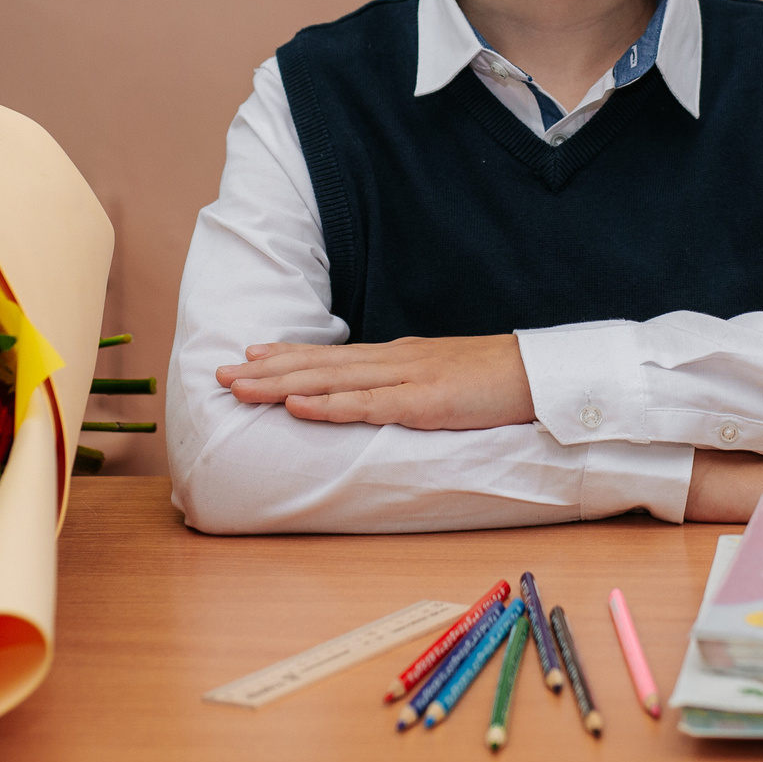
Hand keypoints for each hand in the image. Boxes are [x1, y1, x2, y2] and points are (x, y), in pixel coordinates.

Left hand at [216, 334, 536, 429]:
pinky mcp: (425, 403)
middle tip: (220, 374)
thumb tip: (380, 395)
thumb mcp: (444, 379)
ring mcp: (408, 380)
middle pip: (320, 364)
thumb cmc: (497, 381)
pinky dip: (329, 405)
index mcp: (399, 358)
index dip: (288, 354)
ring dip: (282, 383)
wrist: (542, 374)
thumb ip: (410, 386)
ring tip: (240, 386)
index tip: (248, 355)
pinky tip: (298, 405)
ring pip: (332, 380)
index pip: (333, 355)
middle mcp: (395, 361)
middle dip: (267, 370)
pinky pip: (368, 406)